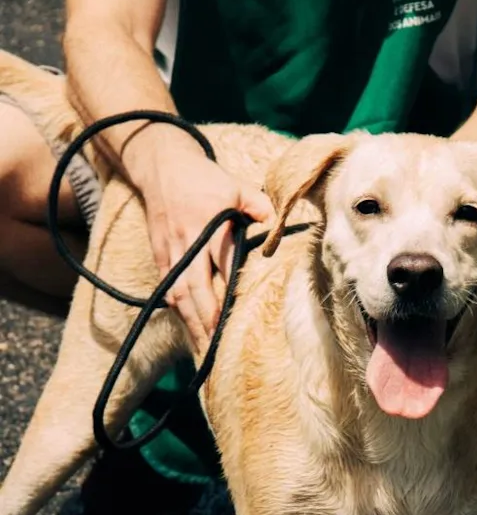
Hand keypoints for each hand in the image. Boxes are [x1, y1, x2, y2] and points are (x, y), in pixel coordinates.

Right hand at [141, 139, 273, 350]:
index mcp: (209, 225)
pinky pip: (168, 290)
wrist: (161, 166)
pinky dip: (179, 312)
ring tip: (203, 348)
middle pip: (194, 287)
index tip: (238, 315)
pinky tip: (190, 330)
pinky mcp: (159, 256)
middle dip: (205, 318)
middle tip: (217, 345)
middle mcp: (187, 242)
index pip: (222, 262)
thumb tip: (278, 224)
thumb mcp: (236, 185)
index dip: (229, 289)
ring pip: (177, 294)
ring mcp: (170, 252)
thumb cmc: (204, 178)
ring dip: (190, 322)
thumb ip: (260, 205)